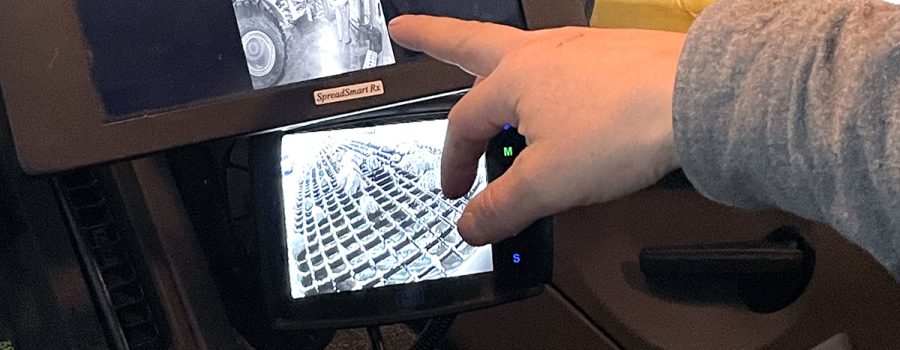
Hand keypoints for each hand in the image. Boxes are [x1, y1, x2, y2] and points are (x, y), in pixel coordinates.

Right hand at [389, 16, 684, 244]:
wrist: (695, 98)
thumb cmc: (626, 125)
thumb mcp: (547, 183)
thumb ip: (501, 207)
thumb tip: (471, 224)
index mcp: (512, 79)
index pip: (463, 125)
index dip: (453, 163)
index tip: (456, 191)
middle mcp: (539, 53)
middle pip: (468, 42)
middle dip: (430, 38)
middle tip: (404, 31)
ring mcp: (575, 49)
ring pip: (515, 50)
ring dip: (486, 56)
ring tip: (476, 66)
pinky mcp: (608, 56)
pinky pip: (558, 66)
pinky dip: (539, 77)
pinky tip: (550, 94)